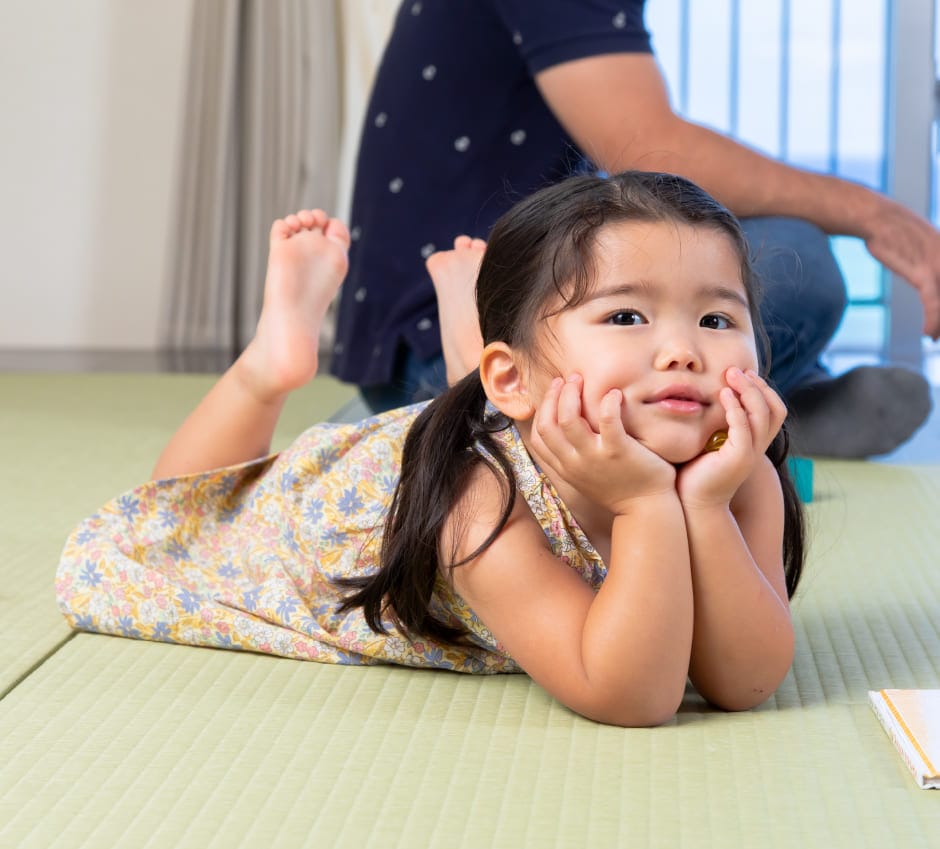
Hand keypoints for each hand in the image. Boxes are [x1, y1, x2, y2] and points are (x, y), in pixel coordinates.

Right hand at [530, 374, 675, 513]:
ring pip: (569, 419)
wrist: (646, 511)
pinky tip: (614, 393)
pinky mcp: (619, 451)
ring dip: (572, 394)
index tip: (554, 393)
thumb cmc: (620, 489)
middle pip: (548, 424)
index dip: (542, 410)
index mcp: (566, 468)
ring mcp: (595, 458)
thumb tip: (567, 430)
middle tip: (567, 379)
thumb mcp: (586, 477)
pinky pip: (608, 420)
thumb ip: (574, 456)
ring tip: (581, 379)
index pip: (539, 437)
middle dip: (553, 396)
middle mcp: (574, 463)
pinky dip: (609, 402)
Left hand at [677, 368, 785, 507]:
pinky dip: (736, 408)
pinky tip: (723, 395)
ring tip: (730, 375)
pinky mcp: (738, 458)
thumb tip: (706, 399)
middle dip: (758, 385)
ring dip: (748, 390)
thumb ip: (716, 424)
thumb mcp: (709, 443)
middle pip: (774, 408)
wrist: (693, 504)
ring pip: (762, 414)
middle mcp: (757, 447)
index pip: (774, 409)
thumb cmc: (695, 473)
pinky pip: (744, 427)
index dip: (764, 389)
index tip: (744, 373)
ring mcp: (750, 453)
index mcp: (754, 442)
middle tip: (736, 369)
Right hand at [864, 198, 939, 338]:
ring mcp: (938, 265)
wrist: (875, 217)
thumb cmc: (892, 230)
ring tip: (935, 337)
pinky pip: (933, 303)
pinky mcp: (923, 273)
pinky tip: (928, 333)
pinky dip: (933, 320)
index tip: (938, 322)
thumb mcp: (916, 243)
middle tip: (938, 333)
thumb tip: (924, 273)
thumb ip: (926, 258)